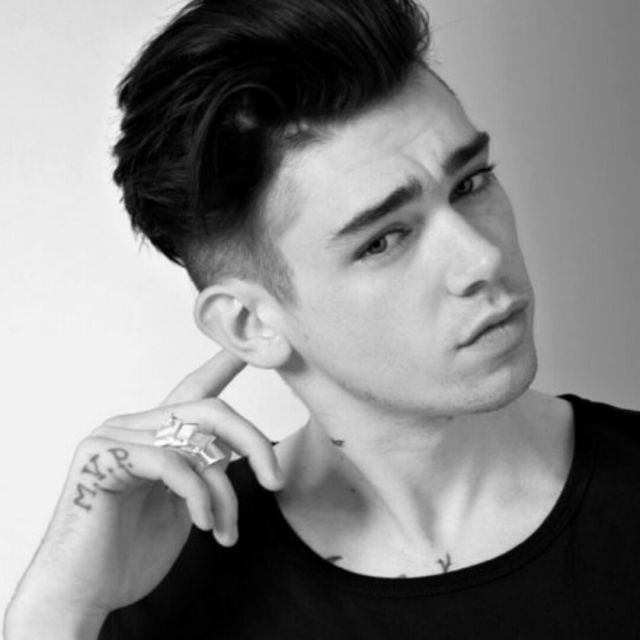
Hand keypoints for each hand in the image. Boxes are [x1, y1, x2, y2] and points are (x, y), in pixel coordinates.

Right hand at [5, 350, 283, 637]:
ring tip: (226, 530)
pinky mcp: (103, 457)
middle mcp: (133, 424)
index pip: (195, 389)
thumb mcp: (184, 503)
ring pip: (196, 440)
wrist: (84, 594)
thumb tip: (232, 452)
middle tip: (275, 480)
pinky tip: (204, 525)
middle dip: (253, 442)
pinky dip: (198, 496)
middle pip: (210, 410)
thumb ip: (202, 469)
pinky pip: (171, 463)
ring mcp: (114, 436)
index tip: (253, 345)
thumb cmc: (131, 551)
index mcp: (153, 433)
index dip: (225, 365)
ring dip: (223, 491)